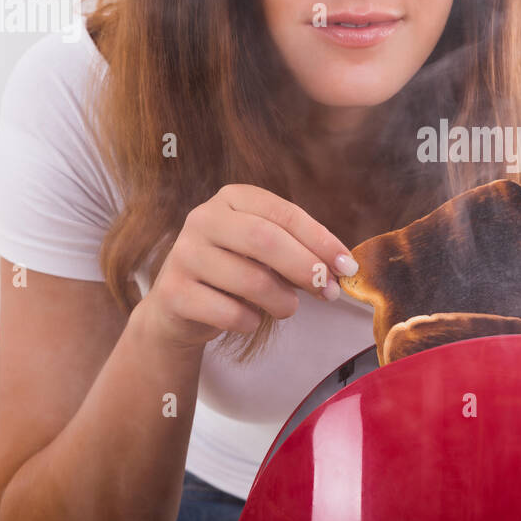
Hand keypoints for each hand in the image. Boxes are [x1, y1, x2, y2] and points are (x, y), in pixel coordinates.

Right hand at [135, 184, 357, 352]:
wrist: (179, 307)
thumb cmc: (234, 272)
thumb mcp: (265, 252)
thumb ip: (299, 251)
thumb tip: (341, 269)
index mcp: (232, 198)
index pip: (284, 213)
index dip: (321, 240)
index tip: (348, 266)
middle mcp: (203, 218)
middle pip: (266, 240)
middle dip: (306, 268)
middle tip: (329, 292)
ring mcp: (184, 254)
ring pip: (250, 280)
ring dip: (283, 301)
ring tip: (287, 308)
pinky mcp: (173, 292)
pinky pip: (229, 312)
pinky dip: (251, 321)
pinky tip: (249, 319)